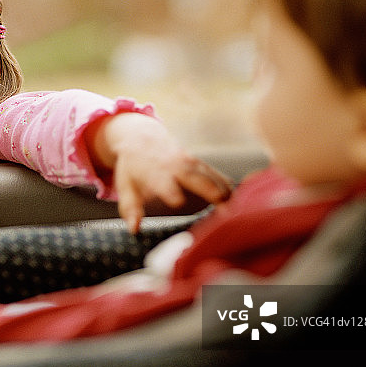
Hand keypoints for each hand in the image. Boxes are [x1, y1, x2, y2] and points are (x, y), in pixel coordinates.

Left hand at [86, 113, 232, 232]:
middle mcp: (175, 166)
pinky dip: (227, 184)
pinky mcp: (198, 162)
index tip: (178, 202)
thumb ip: (130, 208)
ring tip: (239, 208)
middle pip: (195, 179)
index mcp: (154, 172)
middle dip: (210, 192)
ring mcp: (190, 162)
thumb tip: (134, 229)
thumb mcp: (125, 186)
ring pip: (210, 176)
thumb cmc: (132, 167)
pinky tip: (240, 196)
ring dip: (225, 190)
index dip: (170, 191)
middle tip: (225, 211)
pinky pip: (216, 173)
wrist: (141, 137)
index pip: (163, 182)